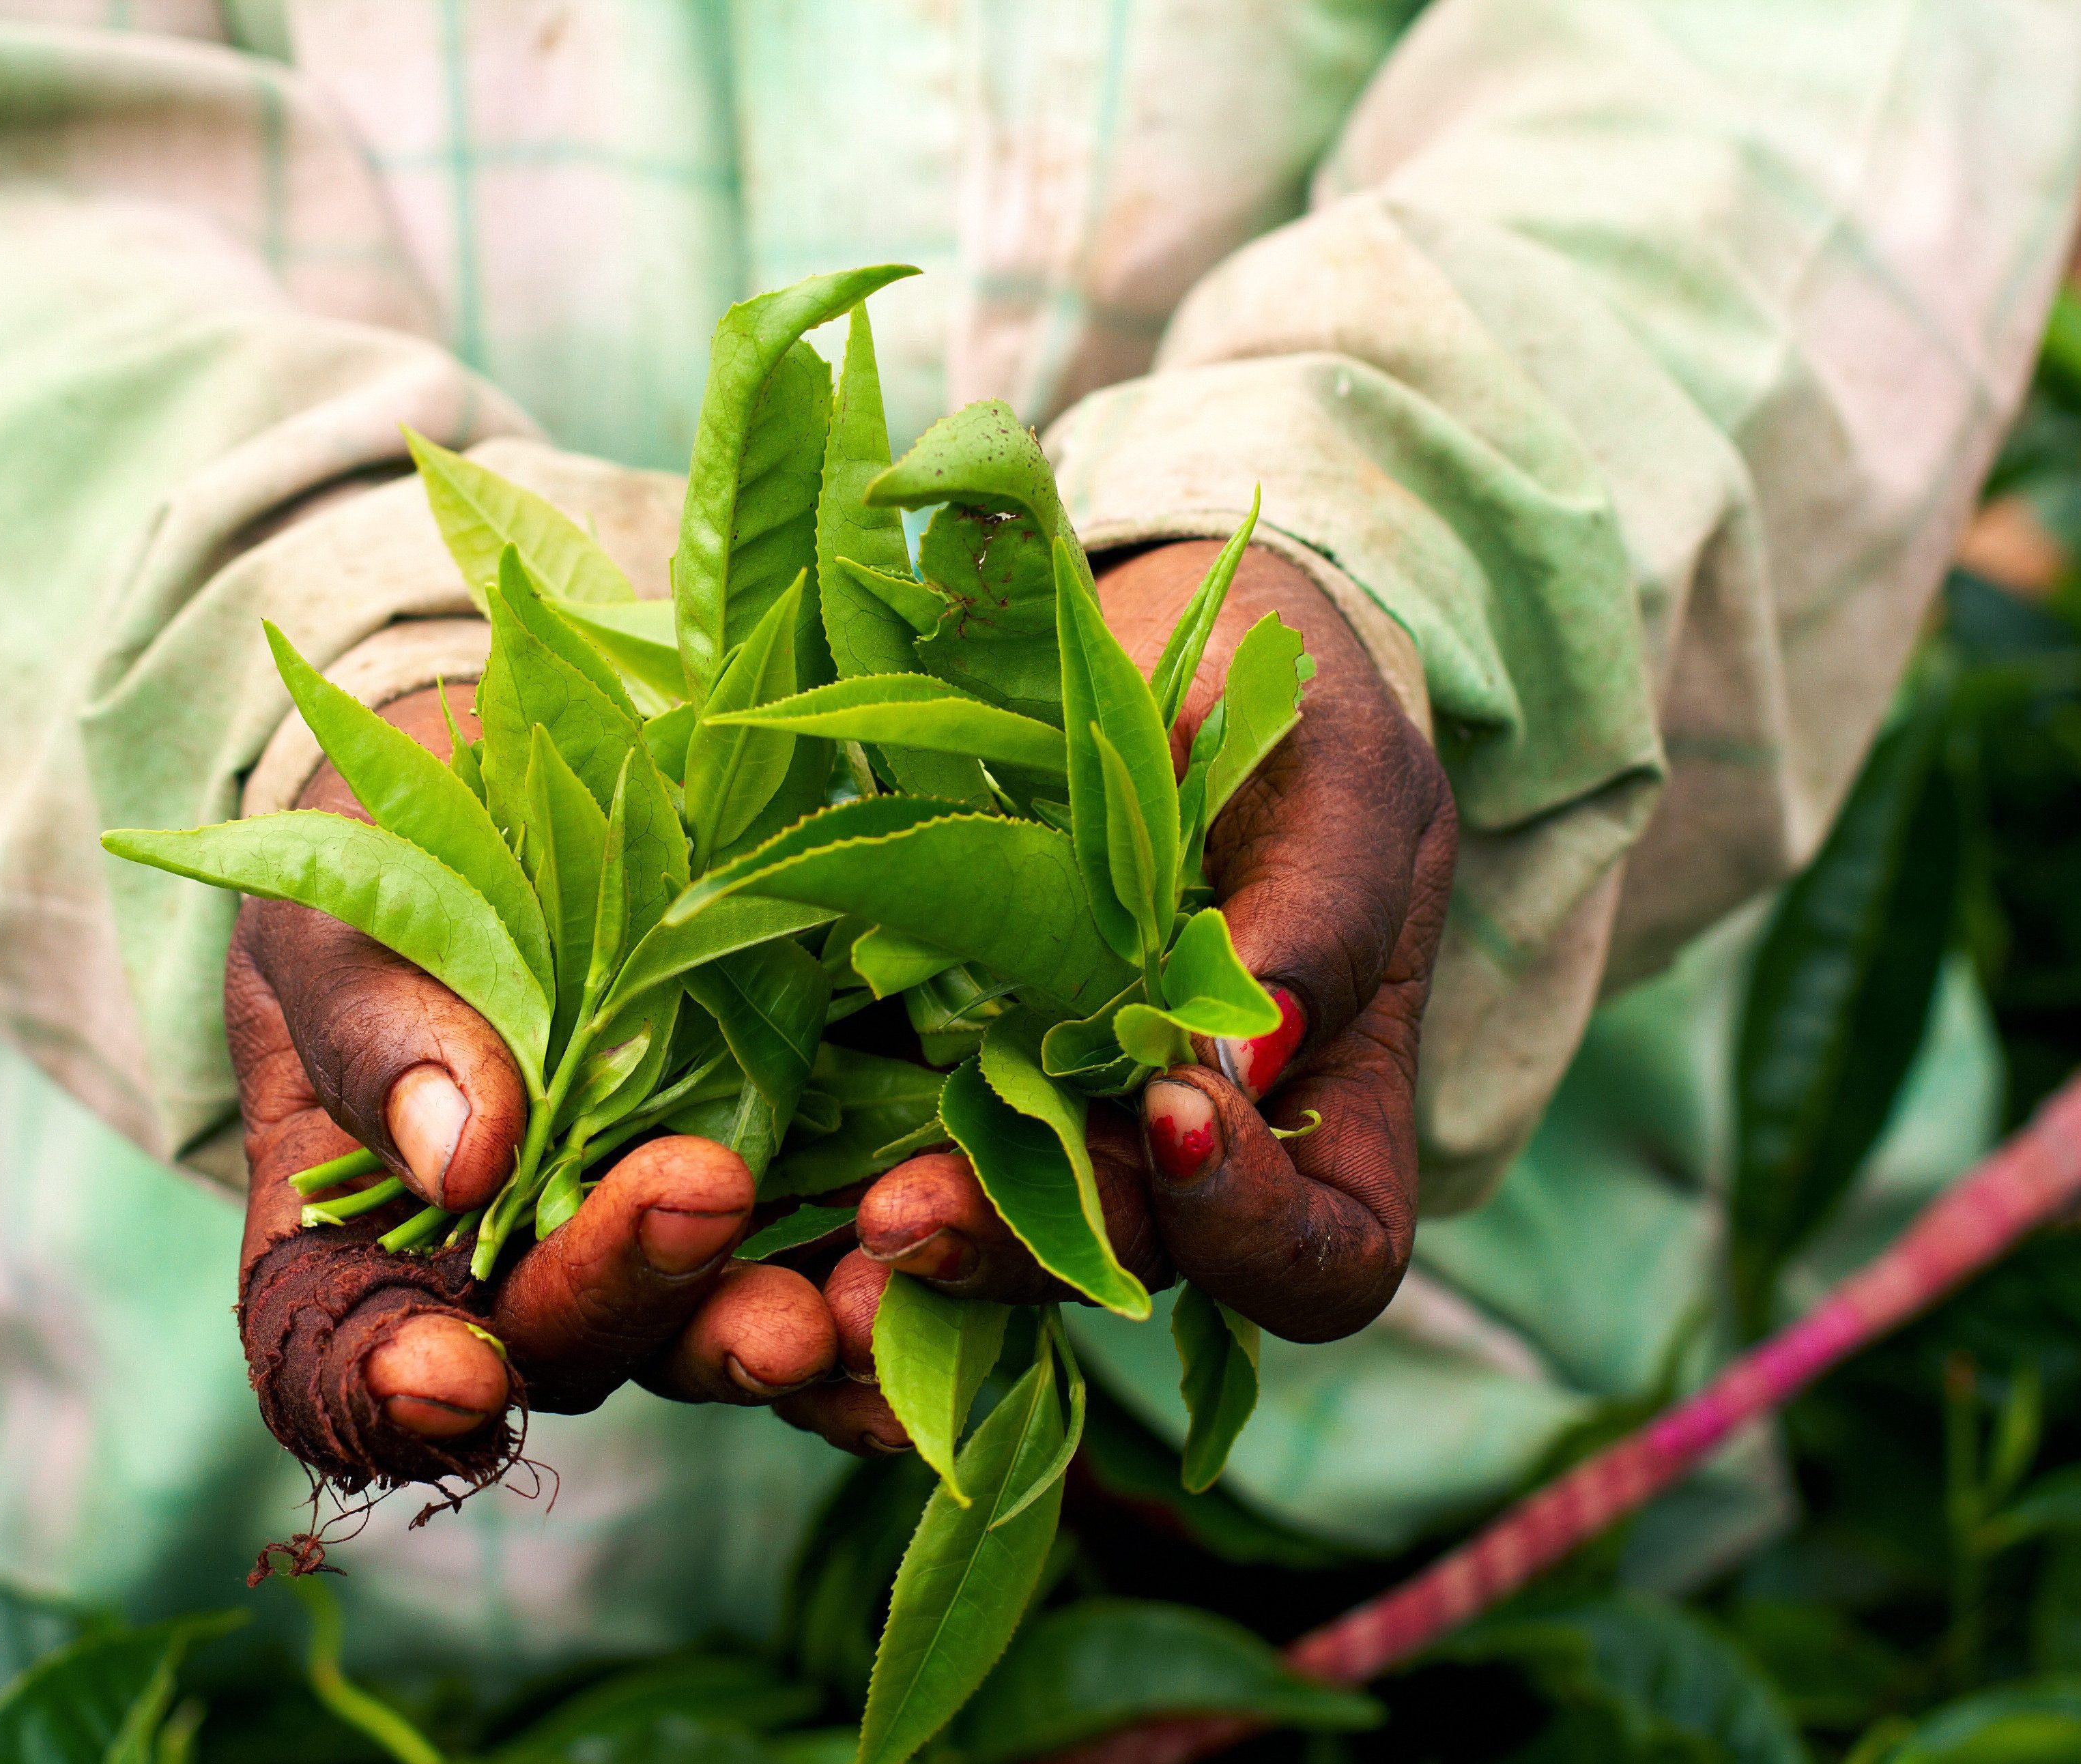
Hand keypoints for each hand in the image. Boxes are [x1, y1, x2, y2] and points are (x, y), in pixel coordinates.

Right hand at [228, 685, 842, 1487]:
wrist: (527, 787)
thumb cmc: (390, 863)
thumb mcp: (348, 909)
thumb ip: (378, 1024)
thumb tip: (461, 1156)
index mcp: (361, 1238)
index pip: (347, 1364)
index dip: (386, 1395)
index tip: (442, 1375)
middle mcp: (520, 1275)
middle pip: (569, 1344)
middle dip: (639, 1296)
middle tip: (702, 1206)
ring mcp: (663, 1243)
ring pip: (716, 1333)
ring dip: (784, 1331)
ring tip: (839, 1294)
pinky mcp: (794, 1185)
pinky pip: (846, 1263)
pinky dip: (900, 1279)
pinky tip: (934, 1252)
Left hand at [778, 541, 1455, 1455]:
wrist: (1155, 642)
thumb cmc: (1289, 702)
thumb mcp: (1337, 773)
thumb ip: (1321, 909)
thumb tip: (1248, 1061)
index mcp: (1327, 1112)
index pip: (1325, 1259)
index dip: (1257, 1232)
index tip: (1178, 1112)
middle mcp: (1189, 1156)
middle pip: (1129, 1267)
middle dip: (1027, 1250)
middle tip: (910, 1213)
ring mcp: (1062, 1124)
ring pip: (999, 1236)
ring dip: (925, 1237)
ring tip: (849, 1215)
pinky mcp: (945, 1069)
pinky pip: (902, 1153)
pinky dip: (846, 1169)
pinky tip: (778, 1168)